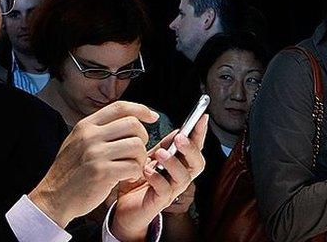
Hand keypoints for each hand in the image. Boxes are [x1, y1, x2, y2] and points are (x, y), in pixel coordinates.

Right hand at [29, 101, 157, 227]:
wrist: (53, 198)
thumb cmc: (70, 171)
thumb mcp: (78, 141)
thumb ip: (100, 129)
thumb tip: (131, 117)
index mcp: (86, 126)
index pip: (120, 107)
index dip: (141, 109)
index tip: (152, 117)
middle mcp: (90, 136)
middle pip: (133, 125)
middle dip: (143, 138)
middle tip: (137, 152)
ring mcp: (95, 154)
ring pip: (137, 146)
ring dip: (140, 158)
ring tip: (132, 167)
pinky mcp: (102, 173)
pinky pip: (133, 166)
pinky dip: (135, 173)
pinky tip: (127, 178)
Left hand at [110, 114, 207, 240]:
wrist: (124, 208)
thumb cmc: (139, 182)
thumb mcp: (152, 158)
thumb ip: (166, 146)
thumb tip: (180, 129)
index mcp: (181, 165)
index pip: (196, 147)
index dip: (201, 133)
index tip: (202, 117)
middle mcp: (181, 177)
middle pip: (198, 164)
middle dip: (191, 149)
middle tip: (180, 137)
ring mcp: (172, 191)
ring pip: (183, 177)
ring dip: (173, 163)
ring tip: (160, 154)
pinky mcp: (159, 202)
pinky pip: (165, 190)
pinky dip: (157, 178)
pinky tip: (147, 170)